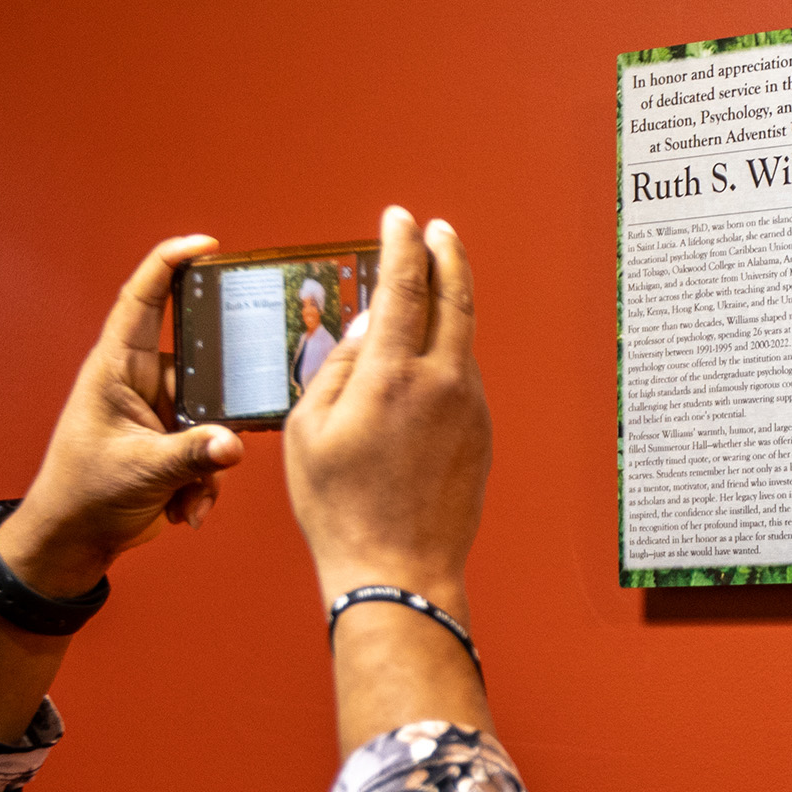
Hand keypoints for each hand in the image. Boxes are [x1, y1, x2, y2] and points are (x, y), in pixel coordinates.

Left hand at [0, 234, 245, 596]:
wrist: (74, 540)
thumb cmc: (82, 493)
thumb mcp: (141, 470)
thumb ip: (191, 455)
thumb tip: (233, 444)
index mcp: (117, 368)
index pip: (143, 299)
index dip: (171, 263)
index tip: (207, 245)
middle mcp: (141, 383)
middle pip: (199, 363)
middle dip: (218, 400)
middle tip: (230, 418)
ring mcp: (160, 415)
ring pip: (212, 418)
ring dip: (206, 460)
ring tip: (188, 491)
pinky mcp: (173, 444)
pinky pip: (209, 450)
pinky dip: (203, 483)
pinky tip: (187, 509)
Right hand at [286, 207, 489, 617]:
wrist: (399, 573)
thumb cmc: (342, 510)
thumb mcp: (310, 430)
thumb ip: (338, 366)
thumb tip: (368, 327)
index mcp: (392, 375)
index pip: (404, 284)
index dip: (402, 242)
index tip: (399, 218)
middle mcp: (441, 383)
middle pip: (456, 295)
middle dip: (446, 253)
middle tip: (438, 230)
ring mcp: (469, 408)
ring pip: (464, 337)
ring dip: (450, 304)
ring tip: (431, 288)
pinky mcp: (481, 433)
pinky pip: (465, 376)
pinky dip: (451, 352)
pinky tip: (430, 359)